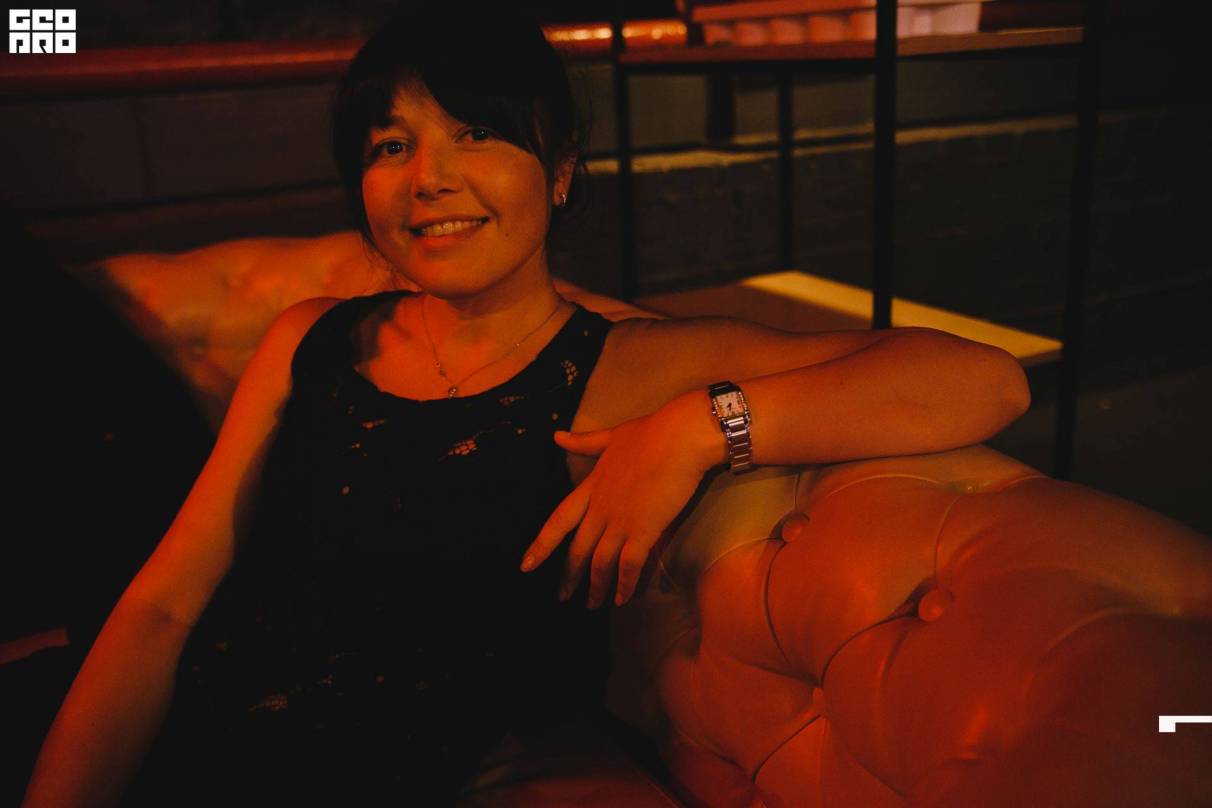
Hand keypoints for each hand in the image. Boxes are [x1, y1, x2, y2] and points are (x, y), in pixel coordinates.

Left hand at [518, 398, 717, 607]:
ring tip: (591, 606)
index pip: (558, 521)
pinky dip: (624, 585)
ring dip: (595, 587)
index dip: (541, 545)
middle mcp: (600, 507)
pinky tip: (622, 599)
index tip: (525, 565)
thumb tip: (556, 436)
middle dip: (569, 576)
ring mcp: (621, 520)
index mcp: (591, 486)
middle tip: (562, 597)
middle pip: (577, 549)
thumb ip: (583, 442)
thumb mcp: (611, 436)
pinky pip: (630, 565)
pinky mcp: (645, 529)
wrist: (682, 436)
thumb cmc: (651, 432)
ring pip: (600, 562)